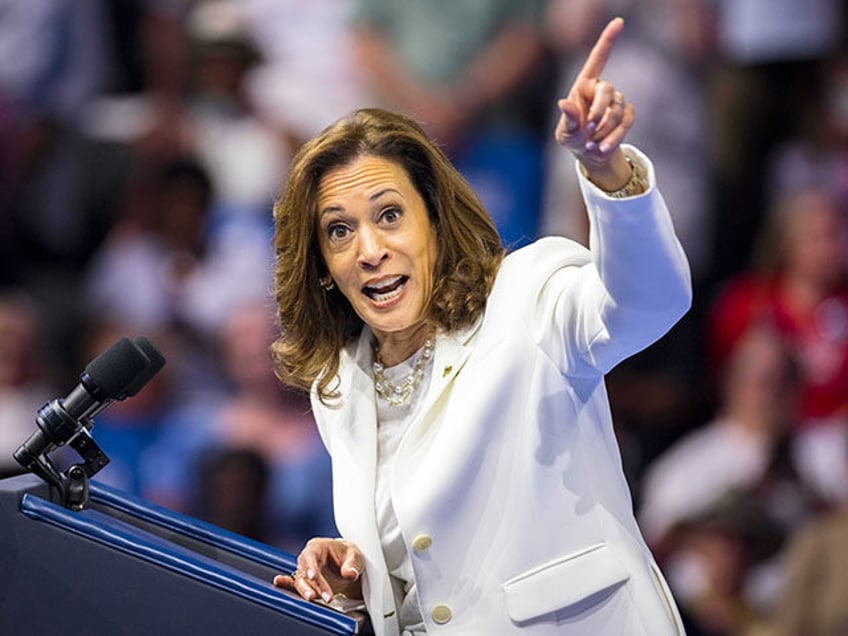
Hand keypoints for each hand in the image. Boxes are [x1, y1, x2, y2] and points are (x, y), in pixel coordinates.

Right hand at [273, 538, 363, 603]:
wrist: (347, 564)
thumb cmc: (348, 556)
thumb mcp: (355, 557)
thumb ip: (353, 565)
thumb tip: (350, 574)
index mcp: (317, 546)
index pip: (311, 556)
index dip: (311, 566)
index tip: (313, 576)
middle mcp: (308, 558)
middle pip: (304, 570)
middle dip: (313, 584)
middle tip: (326, 595)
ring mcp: (304, 571)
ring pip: (300, 581)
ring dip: (306, 591)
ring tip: (312, 598)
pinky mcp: (305, 583)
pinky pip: (293, 584)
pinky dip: (286, 585)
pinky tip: (279, 583)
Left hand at [554, 17, 633, 189]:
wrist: (588, 152)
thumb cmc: (572, 137)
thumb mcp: (565, 132)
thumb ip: (567, 118)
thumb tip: (563, 103)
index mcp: (584, 86)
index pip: (598, 59)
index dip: (608, 40)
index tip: (619, 22)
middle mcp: (601, 89)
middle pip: (608, 90)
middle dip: (599, 112)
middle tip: (589, 129)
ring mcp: (616, 101)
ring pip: (617, 110)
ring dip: (604, 129)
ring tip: (592, 142)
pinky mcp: (626, 114)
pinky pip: (626, 121)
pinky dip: (614, 137)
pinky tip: (602, 147)